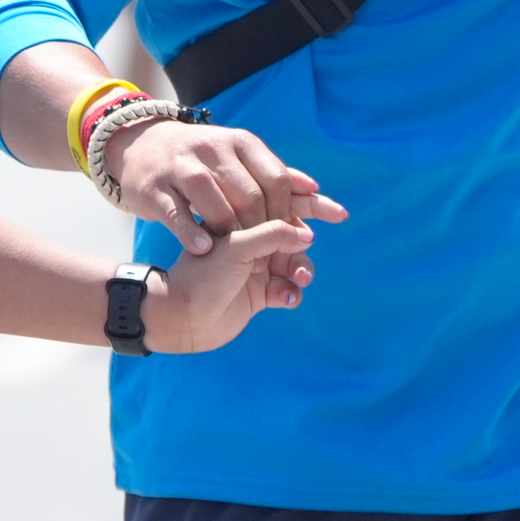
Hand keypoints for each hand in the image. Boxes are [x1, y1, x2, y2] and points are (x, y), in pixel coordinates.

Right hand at [105, 117, 350, 254]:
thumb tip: (316, 191)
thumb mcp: (239, 159)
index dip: (288, 211)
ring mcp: (180, 167)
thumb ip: (277, 176)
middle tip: (268, 255)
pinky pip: (176, 212)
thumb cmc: (202, 161)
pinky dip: (192, 232)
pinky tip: (204, 248)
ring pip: (215, 202)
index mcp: (240, 143)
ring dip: (230, 231)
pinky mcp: (154, 187)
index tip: (293, 236)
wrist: (141, 146)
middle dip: (262, 228)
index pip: (275, 179)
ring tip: (236, 252)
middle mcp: (212, 150)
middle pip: (249, 194)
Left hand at [145, 219, 316, 352]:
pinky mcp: (259, 294)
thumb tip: (309, 234)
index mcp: (241, 221)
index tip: (338, 212)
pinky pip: (287, 289)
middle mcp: (250, 242)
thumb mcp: (238, 247)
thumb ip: (274, 235)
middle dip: (307, 246)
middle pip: (293, 236)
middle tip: (312, 262)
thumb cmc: (202, 276)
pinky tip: (285, 298)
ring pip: (294, 264)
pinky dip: (291, 293)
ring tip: (299, 280)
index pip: (280, 203)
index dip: (311, 205)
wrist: (181, 317)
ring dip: (302, 271)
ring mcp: (255, 268)